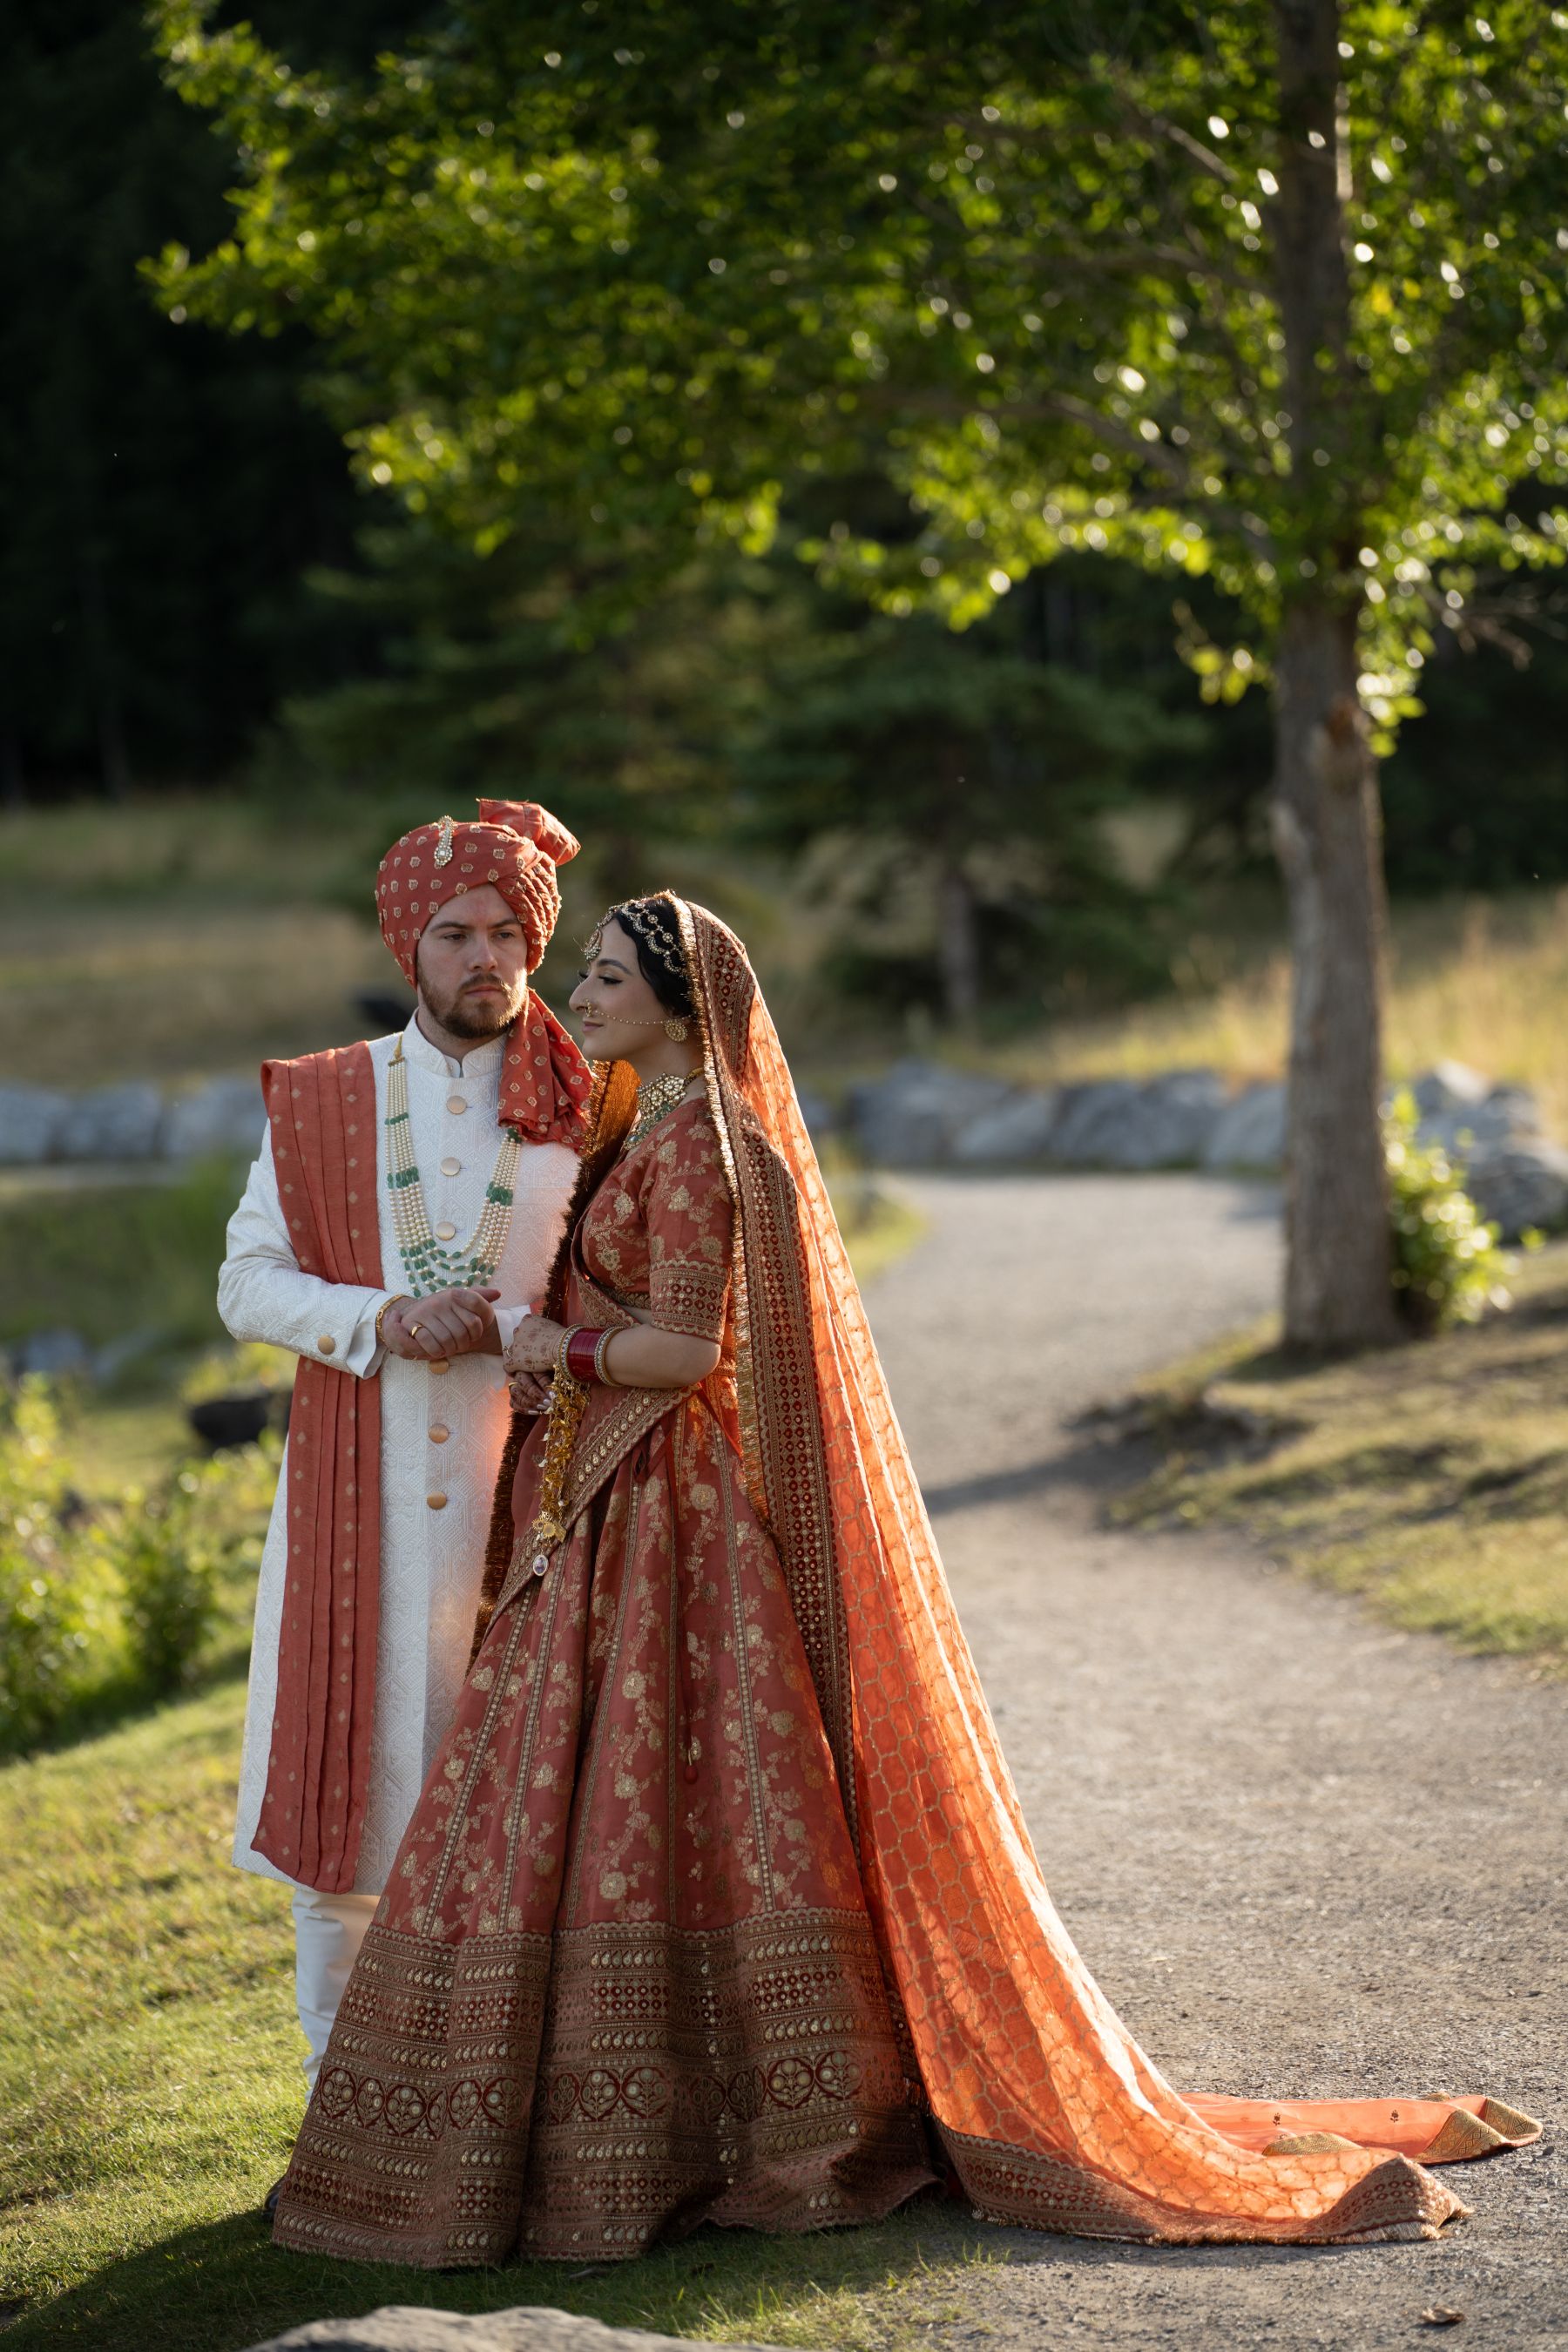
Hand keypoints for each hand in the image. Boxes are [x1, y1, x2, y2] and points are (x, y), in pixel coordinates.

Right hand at [382, 1287, 500, 1361]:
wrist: (415, 1316)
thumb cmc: (445, 1314)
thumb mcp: (462, 1304)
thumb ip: (479, 1300)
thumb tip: (497, 1293)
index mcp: (455, 1294)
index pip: (476, 1315)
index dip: (478, 1331)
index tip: (474, 1334)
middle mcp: (440, 1300)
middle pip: (463, 1333)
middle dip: (463, 1345)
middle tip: (459, 1345)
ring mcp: (425, 1311)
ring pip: (447, 1340)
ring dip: (450, 1350)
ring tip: (449, 1348)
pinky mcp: (412, 1323)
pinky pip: (429, 1343)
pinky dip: (435, 1351)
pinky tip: (437, 1350)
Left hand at [502, 1316, 567, 1375]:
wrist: (562, 1346)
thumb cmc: (564, 1338)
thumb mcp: (553, 1327)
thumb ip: (546, 1330)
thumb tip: (549, 1337)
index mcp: (528, 1320)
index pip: (523, 1328)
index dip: (528, 1337)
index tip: (534, 1343)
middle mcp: (519, 1330)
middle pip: (517, 1339)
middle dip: (523, 1346)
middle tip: (532, 1354)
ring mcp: (516, 1345)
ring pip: (511, 1352)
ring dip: (518, 1357)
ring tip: (524, 1365)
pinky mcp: (515, 1360)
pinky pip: (507, 1366)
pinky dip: (511, 1370)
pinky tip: (516, 1373)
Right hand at [508, 1368, 553, 1414]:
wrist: (549, 1386)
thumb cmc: (555, 1378)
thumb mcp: (557, 1376)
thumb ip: (557, 1379)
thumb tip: (558, 1389)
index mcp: (533, 1365)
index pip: (537, 1375)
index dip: (546, 1386)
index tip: (554, 1396)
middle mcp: (521, 1373)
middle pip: (525, 1384)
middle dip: (537, 1396)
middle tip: (548, 1403)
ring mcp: (515, 1385)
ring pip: (516, 1393)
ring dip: (529, 1403)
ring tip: (542, 1408)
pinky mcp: (513, 1397)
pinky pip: (513, 1403)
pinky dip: (523, 1409)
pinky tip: (535, 1412)